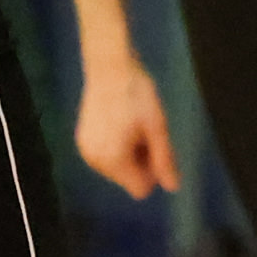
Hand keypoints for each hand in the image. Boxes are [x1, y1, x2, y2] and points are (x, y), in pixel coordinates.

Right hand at [73, 58, 178, 198]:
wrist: (109, 67)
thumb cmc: (138, 94)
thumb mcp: (157, 127)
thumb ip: (164, 160)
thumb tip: (173, 187)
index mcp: (113, 159)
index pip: (140, 189)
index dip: (153, 172)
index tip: (156, 146)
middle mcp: (95, 160)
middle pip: (127, 179)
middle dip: (140, 162)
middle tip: (145, 131)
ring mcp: (86, 150)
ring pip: (117, 169)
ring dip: (129, 154)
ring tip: (132, 126)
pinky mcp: (82, 140)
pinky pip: (106, 157)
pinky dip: (116, 146)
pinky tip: (119, 123)